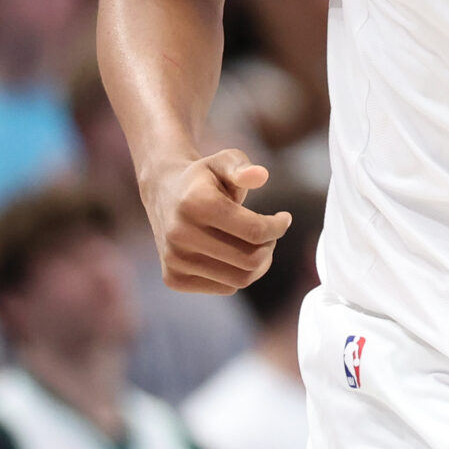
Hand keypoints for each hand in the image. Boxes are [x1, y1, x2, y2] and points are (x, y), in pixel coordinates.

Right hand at [141, 149, 290, 292]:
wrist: (163, 193)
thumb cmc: (204, 177)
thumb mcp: (224, 161)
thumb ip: (242, 166)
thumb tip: (260, 175)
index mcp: (195, 203)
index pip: (255, 231)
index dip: (278, 227)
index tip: (284, 218)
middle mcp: (180, 234)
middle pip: (251, 259)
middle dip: (269, 246)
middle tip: (268, 233)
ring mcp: (173, 260)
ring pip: (239, 279)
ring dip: (258, 264)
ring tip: (256, 245)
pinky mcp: (173, 278)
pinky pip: (225, 288)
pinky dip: (237, 274)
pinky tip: (232, 254)